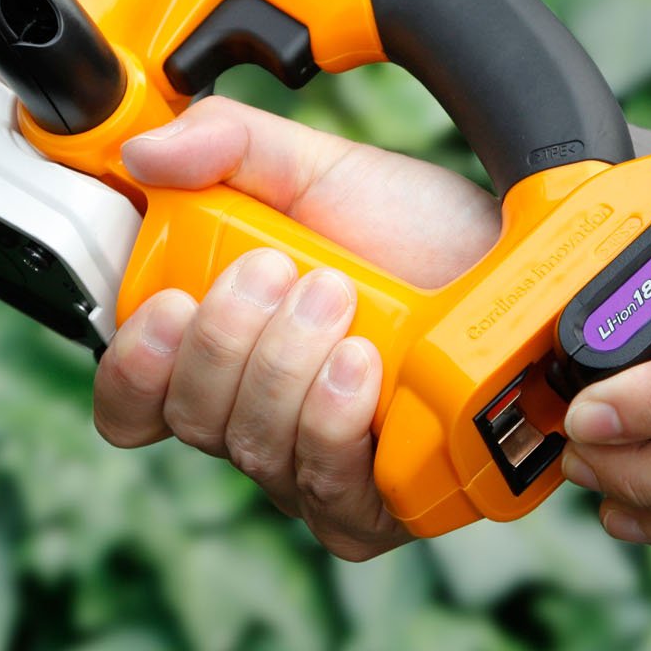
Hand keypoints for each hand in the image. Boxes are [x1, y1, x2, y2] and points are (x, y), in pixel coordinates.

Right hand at [92, 96, 499, 558]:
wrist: (517, 264)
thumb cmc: (416, 229)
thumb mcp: (318, 168)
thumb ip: (228, 144)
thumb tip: (145, 152)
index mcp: (222, 351)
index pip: (133, 401)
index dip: (134, 366)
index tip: (168, 302)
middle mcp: (257, 419)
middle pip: (192, 420)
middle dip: (229, 339)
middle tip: (284, 269)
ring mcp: (315, 469)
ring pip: (256, 452)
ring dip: (287, 368)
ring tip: (339, 297)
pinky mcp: (377, 506)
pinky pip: (328, 493)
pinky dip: (335, 422)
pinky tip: (364, 368)